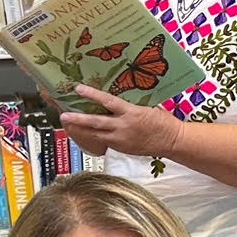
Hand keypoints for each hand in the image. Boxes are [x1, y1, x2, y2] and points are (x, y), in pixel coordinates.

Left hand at [59, 84, 185, 160]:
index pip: (108, 102)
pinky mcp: (122, 148)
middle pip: (96, 122)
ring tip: (67, 125)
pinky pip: (103, 142)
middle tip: (63, 115)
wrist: (173, 141)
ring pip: (95, 134)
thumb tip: (113, 100)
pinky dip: (92, 137)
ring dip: (80, 129)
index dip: (92, 95)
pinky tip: (83, 133)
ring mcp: (121, 139)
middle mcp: (124, 127)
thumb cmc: (163, 122)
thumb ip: (129, 106)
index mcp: (132, 113)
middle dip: (78, 119)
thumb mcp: (147, 108)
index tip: (78, 88)